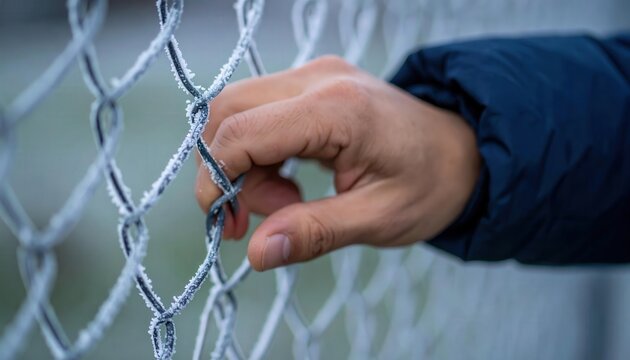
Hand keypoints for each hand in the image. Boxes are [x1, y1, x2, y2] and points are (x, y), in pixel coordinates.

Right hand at [195, 56, 479, 270]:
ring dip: (242, 163)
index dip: (216, 181)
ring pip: (238, 110)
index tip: (225, 226)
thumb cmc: (429, 184)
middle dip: (224, 170)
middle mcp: (318, 78)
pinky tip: (289, 181)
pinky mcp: (312, 84)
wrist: (462, 149)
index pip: (243, 132)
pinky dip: (257, 152)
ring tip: (286, 202)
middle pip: (229, 111)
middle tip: (252, 219)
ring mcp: (314, 75)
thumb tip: (256, 254)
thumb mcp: (378, 218)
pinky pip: (259, 112)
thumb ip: (315, 233)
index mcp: (338, 109)